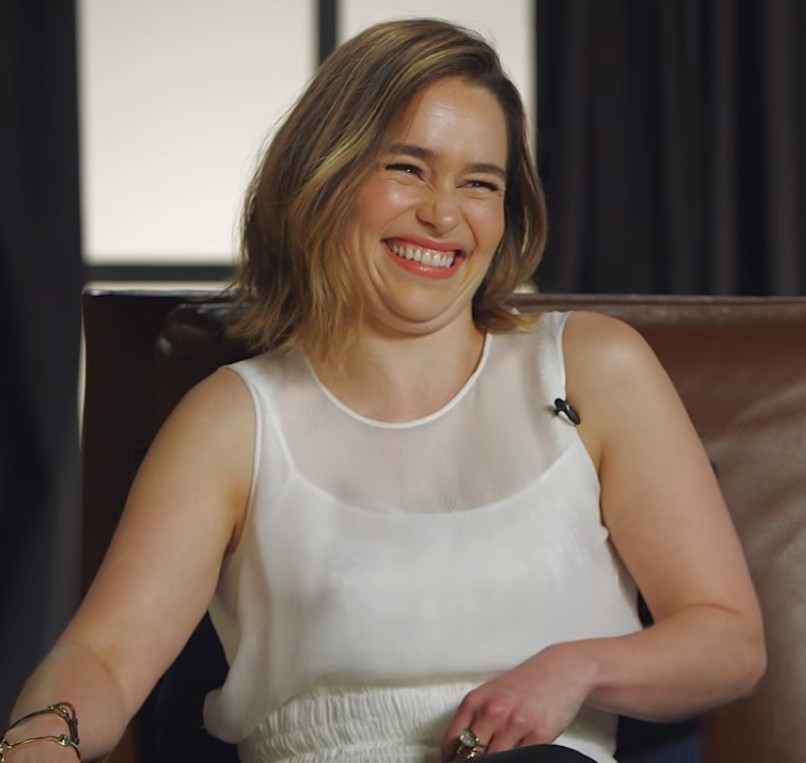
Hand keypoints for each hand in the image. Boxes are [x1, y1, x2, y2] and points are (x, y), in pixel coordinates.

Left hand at [440, 642, 595, 759]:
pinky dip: (515, 761)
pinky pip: (520, 759)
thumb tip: (458, 748)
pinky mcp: (539, 736)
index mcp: (476, 701)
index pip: (452, 740)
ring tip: (497, 759)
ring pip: (494, 759)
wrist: (561, 669)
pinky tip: (514, 758)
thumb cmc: (525, 683)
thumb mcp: (492, 694)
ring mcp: (515, 725)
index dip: (451, 758)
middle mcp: (492, 712)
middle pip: (471, 754)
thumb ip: (475, 717)